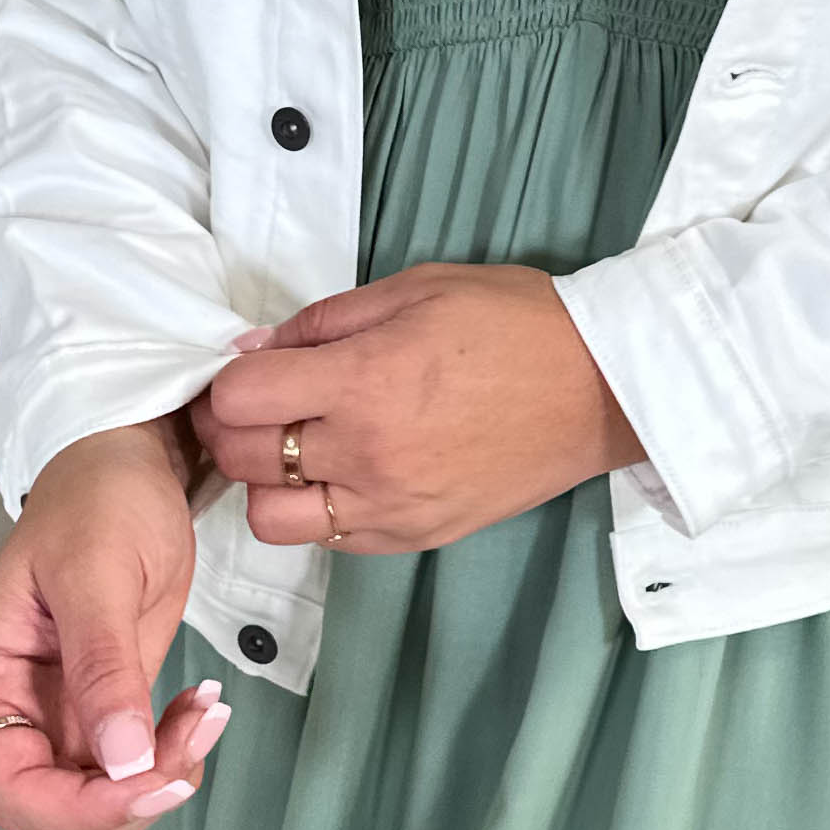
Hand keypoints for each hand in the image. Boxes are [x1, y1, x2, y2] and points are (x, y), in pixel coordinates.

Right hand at [0, 422, 231, 829]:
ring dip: (158, 781)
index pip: (8, 785)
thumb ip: (104, 667)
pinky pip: (131, 772)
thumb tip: (121, 763)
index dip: (76, 808)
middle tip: (193, 741)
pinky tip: (202, 708)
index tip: (149, 785)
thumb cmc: (99, 500)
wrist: (130, 465)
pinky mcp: (102, 710)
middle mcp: (10, 710)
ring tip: (206, 714)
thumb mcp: (100, 573)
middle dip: (126, 800)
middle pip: (52, 815)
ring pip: (98, 804)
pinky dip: (172, 758)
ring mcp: (57, 716)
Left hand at [187, 261, 647, 554]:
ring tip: (299, 448)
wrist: (600, 387)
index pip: (240, 398)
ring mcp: (390, 505)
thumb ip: (325, 320)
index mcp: (365, 379)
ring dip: (268, 482)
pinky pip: (328, 541)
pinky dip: (317, 511)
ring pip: (271, 518)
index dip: (229, 380)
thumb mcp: (415, 288)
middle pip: (244, 458)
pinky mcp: (413, 537)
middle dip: (235, 427)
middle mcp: (367, 453)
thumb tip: (253, 349)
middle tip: (260, 404)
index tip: (249, 369)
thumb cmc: (513, 321)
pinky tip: (342, 474)